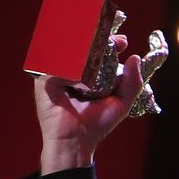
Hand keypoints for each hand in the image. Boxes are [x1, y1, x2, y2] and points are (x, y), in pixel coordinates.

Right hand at [37, 35, 144, 173]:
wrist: (77, 142)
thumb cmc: (97, 125)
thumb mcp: (121, 102)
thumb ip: (132, 82)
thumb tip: (135, 57)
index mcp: (89, 73)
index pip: (97, 50)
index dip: (110, 41)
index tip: (123, 41)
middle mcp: (72, 71)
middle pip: (81, 46)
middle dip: (95, 36)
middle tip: (110, 37)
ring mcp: (57, 74)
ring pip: (66, 51)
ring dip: (78, 42)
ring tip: (92, 40)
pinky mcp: (43, 81)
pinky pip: (54, 64)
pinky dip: (65, 62)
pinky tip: (78, 67)